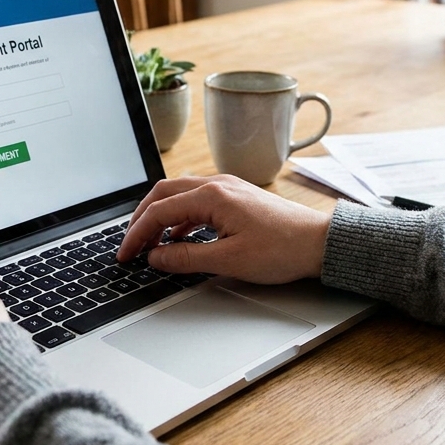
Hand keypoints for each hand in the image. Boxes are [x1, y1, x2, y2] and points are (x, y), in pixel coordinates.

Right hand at [116, 175, 332, 284]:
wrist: (319, 243)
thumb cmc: (282, 250)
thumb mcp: (229, 260)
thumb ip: (186, 258)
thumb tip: (155, 257)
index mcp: (212, 196)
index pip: (159, 211)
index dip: (137, 234)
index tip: (125, 255)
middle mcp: (217, 185)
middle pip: (163, 194)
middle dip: (142, 219)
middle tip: (130, 245)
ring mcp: (227, 188)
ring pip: (179, 195)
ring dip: (160, 217)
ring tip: (149, 243)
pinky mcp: (236, 197)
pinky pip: (196, 201)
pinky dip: (180, 218)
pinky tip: (179, 238)